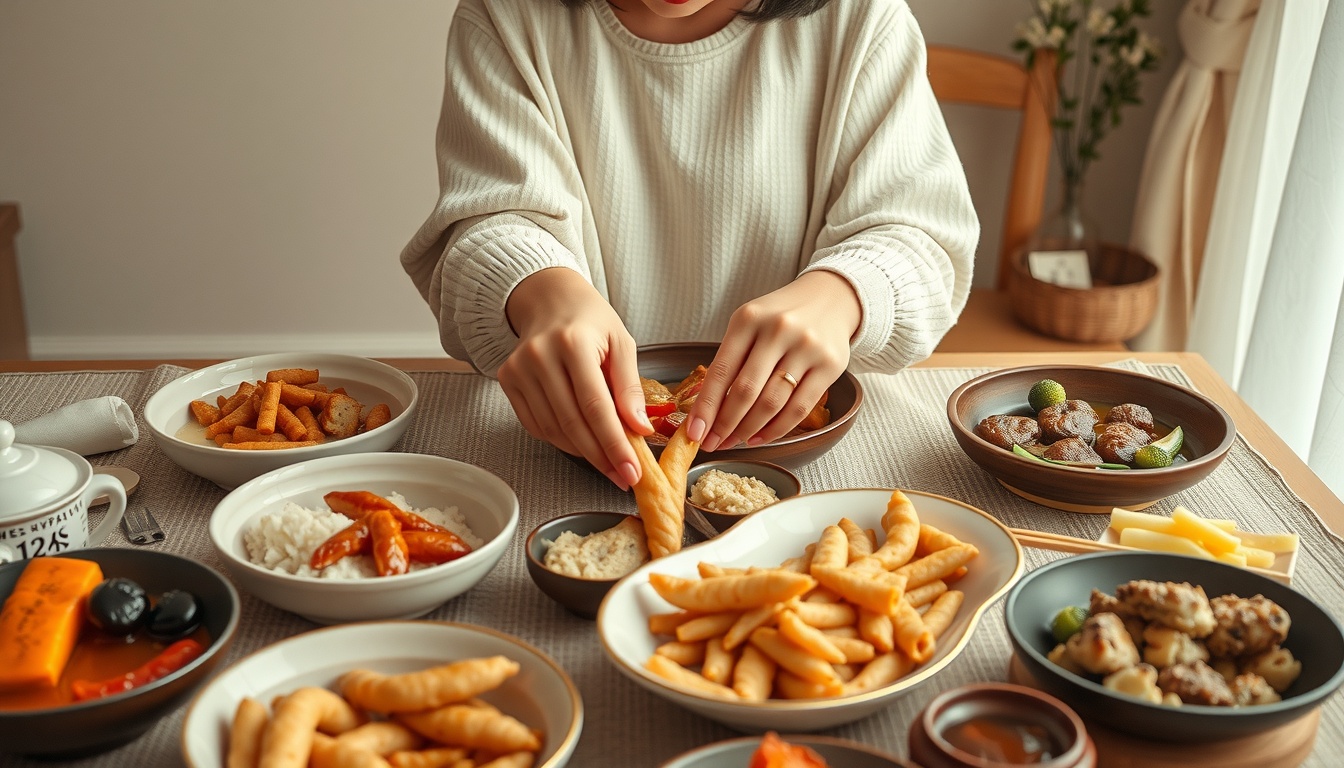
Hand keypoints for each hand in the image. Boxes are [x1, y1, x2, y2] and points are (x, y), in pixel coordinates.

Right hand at [497, 268, 649, 488]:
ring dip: (583, 452)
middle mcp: (540, 356)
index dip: (614, 443)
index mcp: (573, 343)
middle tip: (623, 476)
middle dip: (601, 456)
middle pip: (572, 423)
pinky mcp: (508, 380)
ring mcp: (519, 369)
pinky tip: (581, 442)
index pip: (595, 406)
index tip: (631, 470)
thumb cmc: (590, 321)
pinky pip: (536, 425)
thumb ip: (629, 386)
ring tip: (608, 461)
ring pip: (553, 429)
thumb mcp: (621, 342)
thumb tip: (638, 428)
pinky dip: (561, 440)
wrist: (550, 299)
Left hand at [685, 270, 860, 451]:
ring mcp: (807, 347)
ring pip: (772, 403)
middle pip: (746, 391)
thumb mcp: (750, 324)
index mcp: (748, 319)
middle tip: (714, 444)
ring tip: (736, 441)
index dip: (706, 407)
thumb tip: (708, 412)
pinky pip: (799, 408)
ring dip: (749, 430)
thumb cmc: (780, 316)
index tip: (694, 433)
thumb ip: (731, 360)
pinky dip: (777, 429)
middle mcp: (778, 330)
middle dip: (725, 425)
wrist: (831, 297)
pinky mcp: (830, 365)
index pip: (721, 371)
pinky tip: (761, 436)